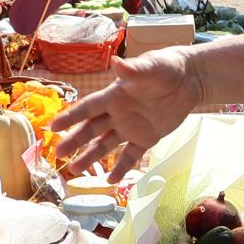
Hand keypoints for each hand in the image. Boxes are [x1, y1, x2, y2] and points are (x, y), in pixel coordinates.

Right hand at [51, 48, 203, 175]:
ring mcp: (131, 127)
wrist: (190, 79)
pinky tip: (109, 181)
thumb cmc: (167, 66)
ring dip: (90, 157)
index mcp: (115, 95)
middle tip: (57, 154)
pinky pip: (130, 156)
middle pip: (91, 129)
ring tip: (75, 170)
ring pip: (105, 145)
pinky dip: (120, 168)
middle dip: (74, 141)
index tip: (53, 127)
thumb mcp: (151, 67)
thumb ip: (134, 69)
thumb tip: (117, 62)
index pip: (88, 108)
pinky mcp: (146, 138)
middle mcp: (118, 113)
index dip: (71, 117)